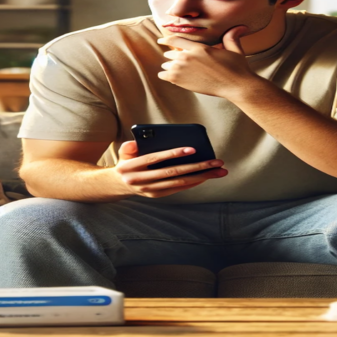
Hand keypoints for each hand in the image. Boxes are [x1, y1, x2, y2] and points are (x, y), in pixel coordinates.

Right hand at [112, 141, 226, 197]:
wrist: (118, 184)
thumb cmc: (126, 162)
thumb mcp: (123, 152)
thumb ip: (129, 146)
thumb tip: (137, 142)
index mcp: (132, 167)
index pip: (156, 159)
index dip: (173, 154)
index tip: (192, 149)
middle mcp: (141, 180)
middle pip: (173, 173)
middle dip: (197, 167)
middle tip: (216, 162)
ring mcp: (150, 190)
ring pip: (179, 183)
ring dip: (201, 177)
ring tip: (218, 171)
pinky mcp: (157, 195)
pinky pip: (178, 188)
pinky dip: (192, 183)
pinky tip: (205, 176)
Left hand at [157, 26, 257, 98]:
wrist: (235, 86)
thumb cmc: (236, 68)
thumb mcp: (234, 49)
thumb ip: (231, 37)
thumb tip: (240, 27)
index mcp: (198, 47)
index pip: (175, 39)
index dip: (165, 40)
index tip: (160, 41)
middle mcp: (188, 56)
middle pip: (170, 53)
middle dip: (172, 56)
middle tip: (176, 60)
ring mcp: (182, 69)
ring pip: (167, 65)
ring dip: (170, 66)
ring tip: (177, 70)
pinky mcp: (179, 81)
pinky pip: (164, 76)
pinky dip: (165, 76)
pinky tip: (170, 77)